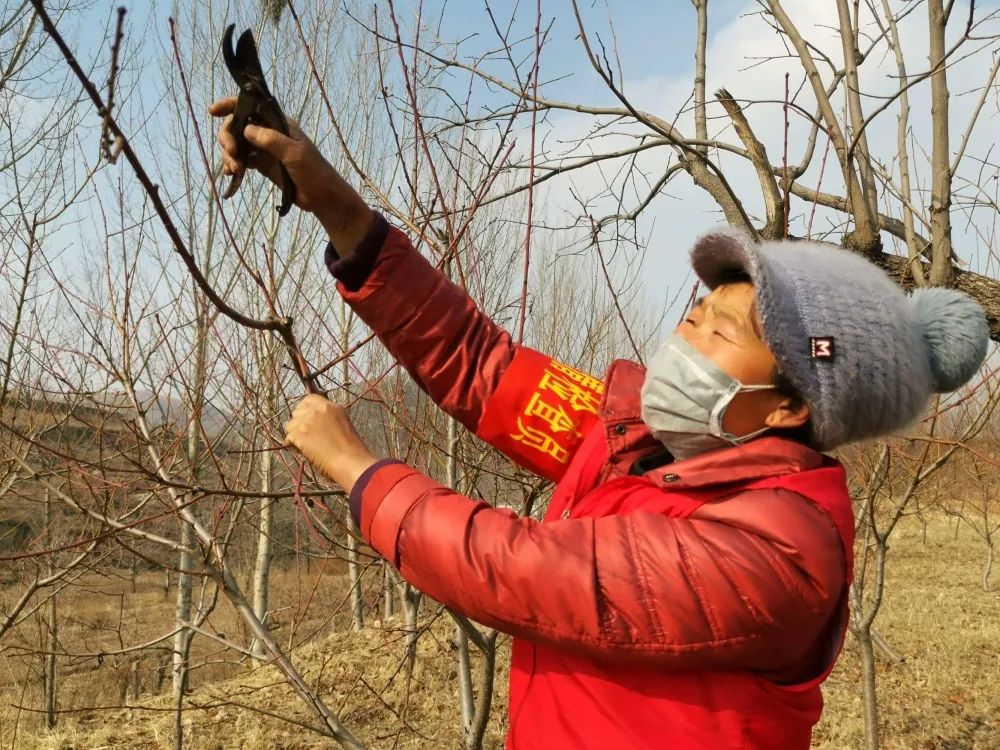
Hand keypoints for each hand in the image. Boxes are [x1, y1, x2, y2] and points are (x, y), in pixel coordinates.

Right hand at [208, 96, 372, 250]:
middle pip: (238, 127)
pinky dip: (234, 165)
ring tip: (234, 171)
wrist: (323, 197)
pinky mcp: (263, 165)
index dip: (230, 105)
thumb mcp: (294, 154)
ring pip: (237, 144)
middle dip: (228, 139)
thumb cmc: (314, 172)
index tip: (212, 112)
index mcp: (278, 123)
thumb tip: (246, 129)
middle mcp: (269, 132)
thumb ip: (271, 140)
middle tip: (231, 155)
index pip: (251, 106)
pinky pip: (242, 160)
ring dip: (229, 155)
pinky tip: (232, 175)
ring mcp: (265, 149)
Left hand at [284, 394, 377, 492]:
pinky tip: (303, 451)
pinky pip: (288, 437)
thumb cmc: (351, 449)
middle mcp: (318, 410)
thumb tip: (315, 424)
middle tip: (306, 434)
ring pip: (290, 425)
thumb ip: (328, 418)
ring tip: (306, 445)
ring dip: (295, 434)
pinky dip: (293, 445)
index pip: (309, 399)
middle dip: (299, 422)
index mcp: (332, 406)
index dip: (305, 410)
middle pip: (297, 411)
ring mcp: (307, 421)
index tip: (306, 419)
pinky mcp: (299, 433)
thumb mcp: (343, 424)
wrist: (351, 462)